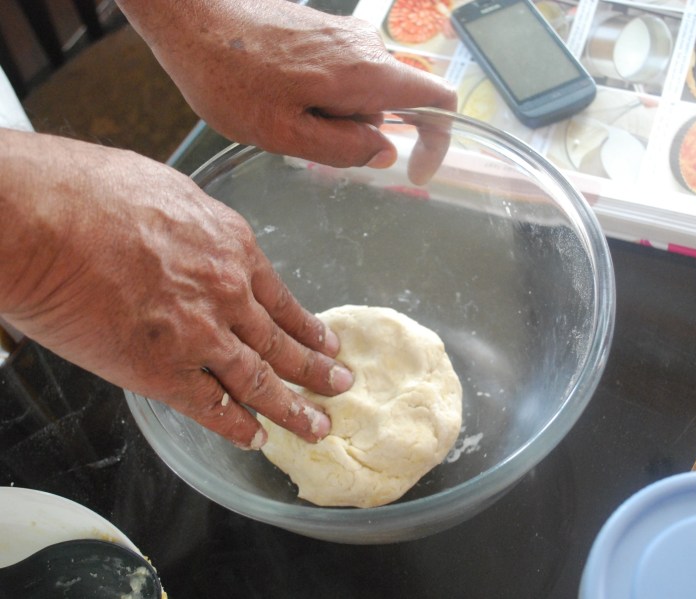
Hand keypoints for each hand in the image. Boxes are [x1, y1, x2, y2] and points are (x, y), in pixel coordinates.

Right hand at [0, 129, 352, 447]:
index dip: (307, 326)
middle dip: (316, 370)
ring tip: (318, 425)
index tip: (328, 343)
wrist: (41, 218)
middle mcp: (228, 294)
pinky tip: (255, 438)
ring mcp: (200, 335)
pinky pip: (211, 406)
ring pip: (260, 380)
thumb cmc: (88, 192)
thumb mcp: (167, 191)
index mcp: (231, 248)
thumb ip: (196, 225)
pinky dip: (236, 425)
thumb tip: (196, 238)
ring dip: (293, 408)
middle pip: (282, 342)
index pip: (281, 299)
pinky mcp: (162, 370)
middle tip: (342, 387)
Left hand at [117, 0, 456, 169]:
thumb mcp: (287, 135)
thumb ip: (344, 149)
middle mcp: (365, 48)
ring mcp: (345, 36)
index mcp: (365, 73)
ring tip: (283, 115)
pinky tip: (280, 99)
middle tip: (306, 142)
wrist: (192, 19)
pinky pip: (343, 75)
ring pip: (364, 92)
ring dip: (336, 117)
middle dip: (361, 134)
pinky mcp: (325, 32)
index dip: (438, 142)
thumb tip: (384, 152)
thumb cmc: (230, 78)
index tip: (415, 172)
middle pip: (394, 104)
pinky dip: (324, 99)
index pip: (437, 101)